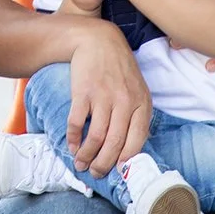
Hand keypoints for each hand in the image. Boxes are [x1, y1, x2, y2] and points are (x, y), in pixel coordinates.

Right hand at [64, 23, 151, 176]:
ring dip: (87, 156)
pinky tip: (72, 146)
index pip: (137, 141)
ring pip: (96, 137)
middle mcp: (125, 102)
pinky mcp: (83, 92)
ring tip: (81, 164)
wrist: (98, 40)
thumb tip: (129, 149)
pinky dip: (73, 139)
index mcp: (142, 103)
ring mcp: (103, 97)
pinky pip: (77, 123)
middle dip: (103, 164)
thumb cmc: (119, 69)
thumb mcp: (137, 89)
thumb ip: (136, 115)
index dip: (125, 161)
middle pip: (114, 144)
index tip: (117, 171)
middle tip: (95, 173)